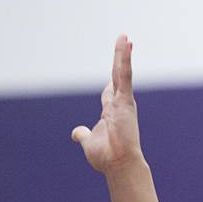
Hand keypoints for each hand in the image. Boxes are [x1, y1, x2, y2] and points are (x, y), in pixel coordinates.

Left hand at [72, 36, 144, 174]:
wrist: (118, 164)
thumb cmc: (106, 156)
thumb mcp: (89, 142)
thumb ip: (83, 134)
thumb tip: (76, 132)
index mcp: (110, 113)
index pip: (110, 91)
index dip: (111, 80)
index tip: (114, 71)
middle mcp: (119, 105)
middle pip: (118, 76)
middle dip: (119, 60)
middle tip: (123, 41)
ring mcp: (123, 102)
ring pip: (122, 73)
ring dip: (122, 54)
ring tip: (124, 38)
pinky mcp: (126, 101)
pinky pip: (125, 76)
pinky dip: (125, 61)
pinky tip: (126, 45)